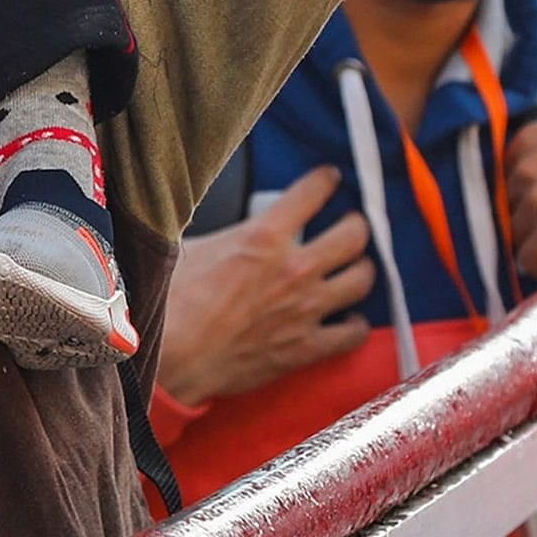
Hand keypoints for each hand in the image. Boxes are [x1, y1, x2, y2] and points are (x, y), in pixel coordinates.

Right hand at [154, 167, 375, 407]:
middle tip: (351, 225)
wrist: (173, 358)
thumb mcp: (191, 246)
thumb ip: (222, 232)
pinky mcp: (307, 347)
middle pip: (354, 235)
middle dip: (357, 225)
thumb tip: (224, 226)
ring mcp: (306, 309)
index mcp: (264, 237)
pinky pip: (353, 334)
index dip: (325, 180)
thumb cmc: (174, 304)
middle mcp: (294, 268)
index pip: (312, 193)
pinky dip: (356, 325)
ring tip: (356, 268)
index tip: (328, 179)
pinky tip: (350, 320)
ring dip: (362, 270)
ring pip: (362, 280)